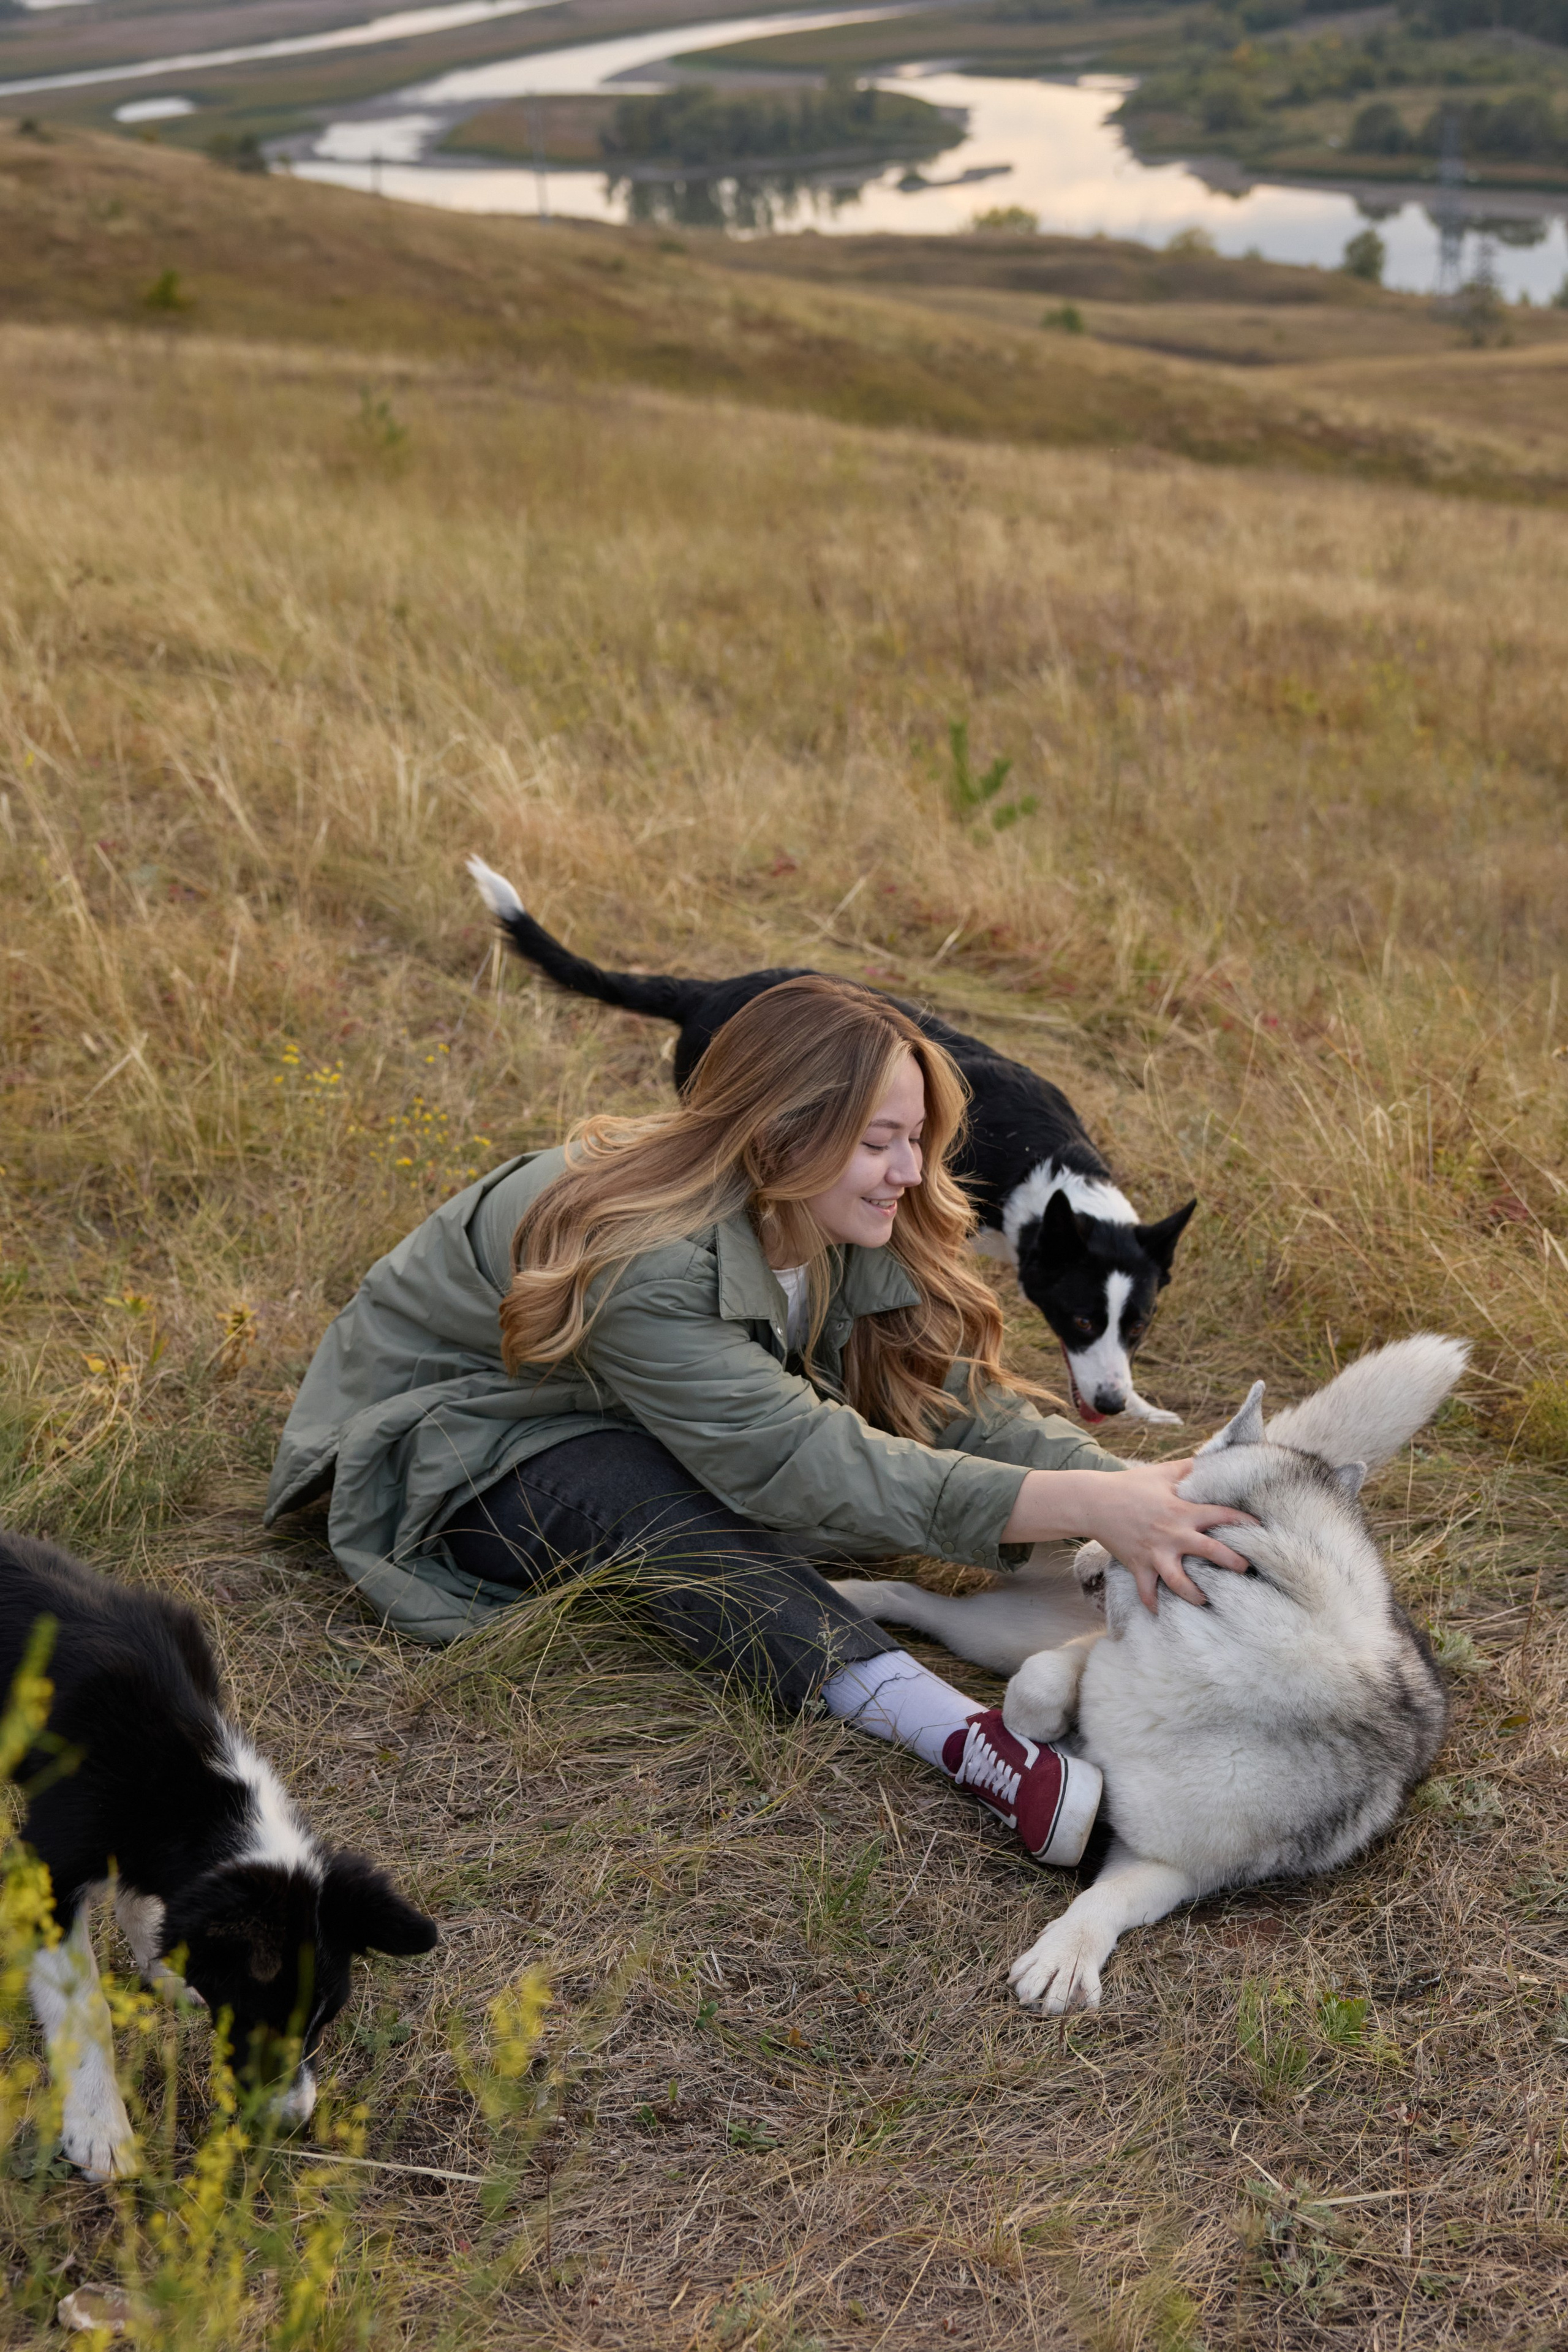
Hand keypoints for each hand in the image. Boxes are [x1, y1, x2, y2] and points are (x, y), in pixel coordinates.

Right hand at [1002, 1461, 1255, 1612]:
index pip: (1221, 1515)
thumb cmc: (1130, 1484)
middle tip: (1246, 1570)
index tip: (1261, 1528)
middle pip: (1210, 1552)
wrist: (1094, 1502)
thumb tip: (1214, 1459)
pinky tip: (1161, 1613)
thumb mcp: (1162, 1472)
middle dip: (1233, 1563)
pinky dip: (1153, 1603)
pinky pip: (1147, 1591)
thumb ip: (1190, 1468)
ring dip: (1196, 1593)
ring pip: (1180, 1581)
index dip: (1244, 1521)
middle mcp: (1173, 1535)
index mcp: (1182, 1511)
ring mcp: (1155, 1553)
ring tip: (1207, 1600)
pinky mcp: (1138, 1565)